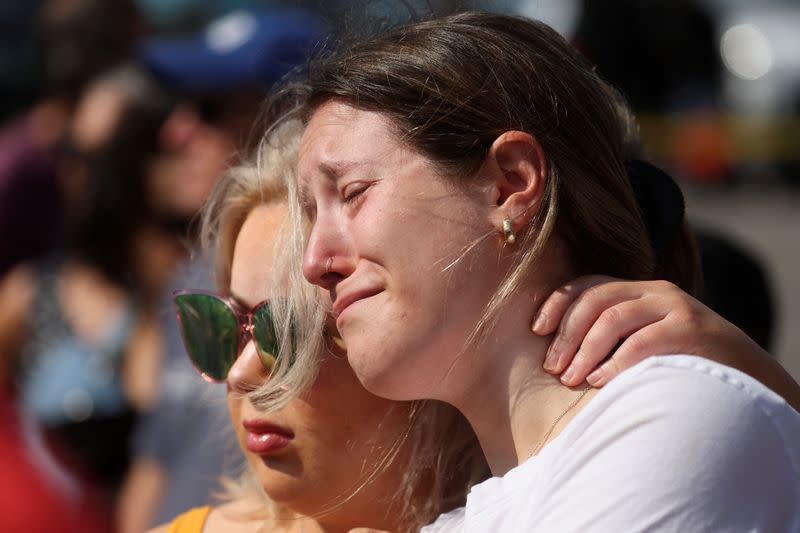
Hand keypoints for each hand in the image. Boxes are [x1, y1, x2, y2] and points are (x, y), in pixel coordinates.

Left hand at [531, 276, 799, 411]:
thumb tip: (555, 352)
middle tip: (553, 367)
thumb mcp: (641, 339)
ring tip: (572, 378)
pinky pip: (643, 341)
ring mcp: (674, 307)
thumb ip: (609, 335)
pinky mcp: (691, 329)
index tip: (537, 330)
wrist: (741, 377)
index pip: (588, 285)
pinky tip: (600, 382)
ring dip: (586, 350)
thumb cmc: (677, 363)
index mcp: (637, 290)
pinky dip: (616, 362)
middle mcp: (654, 291)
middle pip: (596, 300)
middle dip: (568, 334)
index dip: (557, 304)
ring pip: (614, 317)